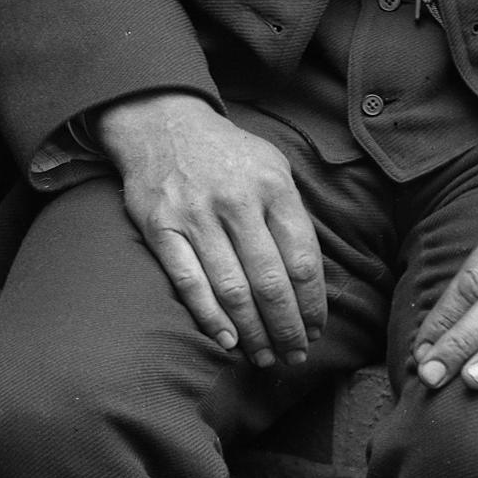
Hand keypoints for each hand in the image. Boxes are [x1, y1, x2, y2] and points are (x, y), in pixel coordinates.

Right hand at [97, 91, 327, 369]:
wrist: (160, 121)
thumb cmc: (226, 153)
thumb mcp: (272, 166)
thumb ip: (292, 216)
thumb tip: (311, 280)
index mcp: (273, 186)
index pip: (303, 260)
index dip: (313, 304)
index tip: (317, 330)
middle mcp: (237, 201)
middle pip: (271, 282)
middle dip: (288, 328)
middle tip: (297, 356)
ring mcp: (196, 215)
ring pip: (232, 289)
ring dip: (253, 332)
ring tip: (266, 356)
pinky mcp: (161, 227)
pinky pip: (189, 282)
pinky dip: (210, 317)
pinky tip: (227, 341)